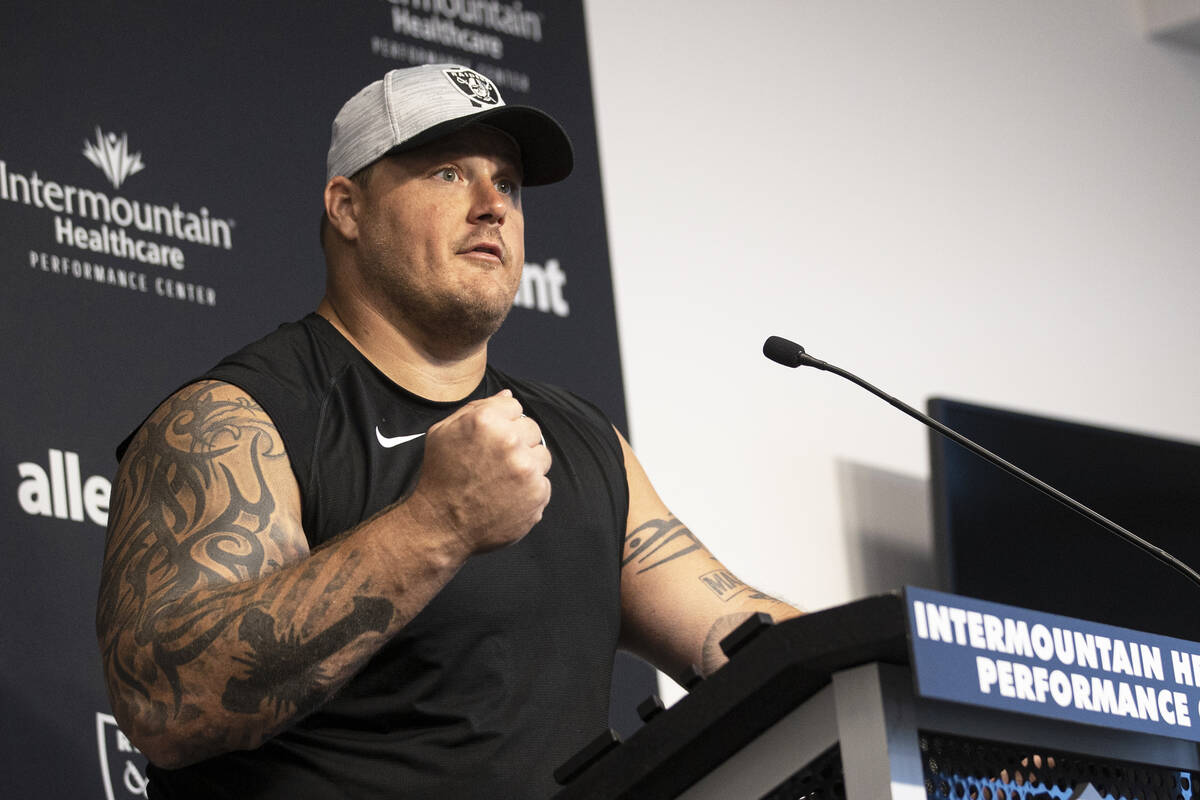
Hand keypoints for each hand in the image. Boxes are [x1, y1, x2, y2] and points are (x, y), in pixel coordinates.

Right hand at [408, 390, 550, 554]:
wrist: (442, 524)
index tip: (490, 440)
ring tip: (503, 480)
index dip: (503, 423)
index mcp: (486, 420)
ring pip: (542, 455)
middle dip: (518, 442)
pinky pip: (543, 483)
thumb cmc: (440, 476)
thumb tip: (508, 396)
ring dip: (528, 465)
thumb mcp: (444, 432)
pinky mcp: (537, 494)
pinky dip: (529, 490)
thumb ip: (478, 408)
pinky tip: (507, 496)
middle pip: (532, 428)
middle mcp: (509, 441)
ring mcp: (526, 469)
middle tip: (496, 462)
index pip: (515, 407)